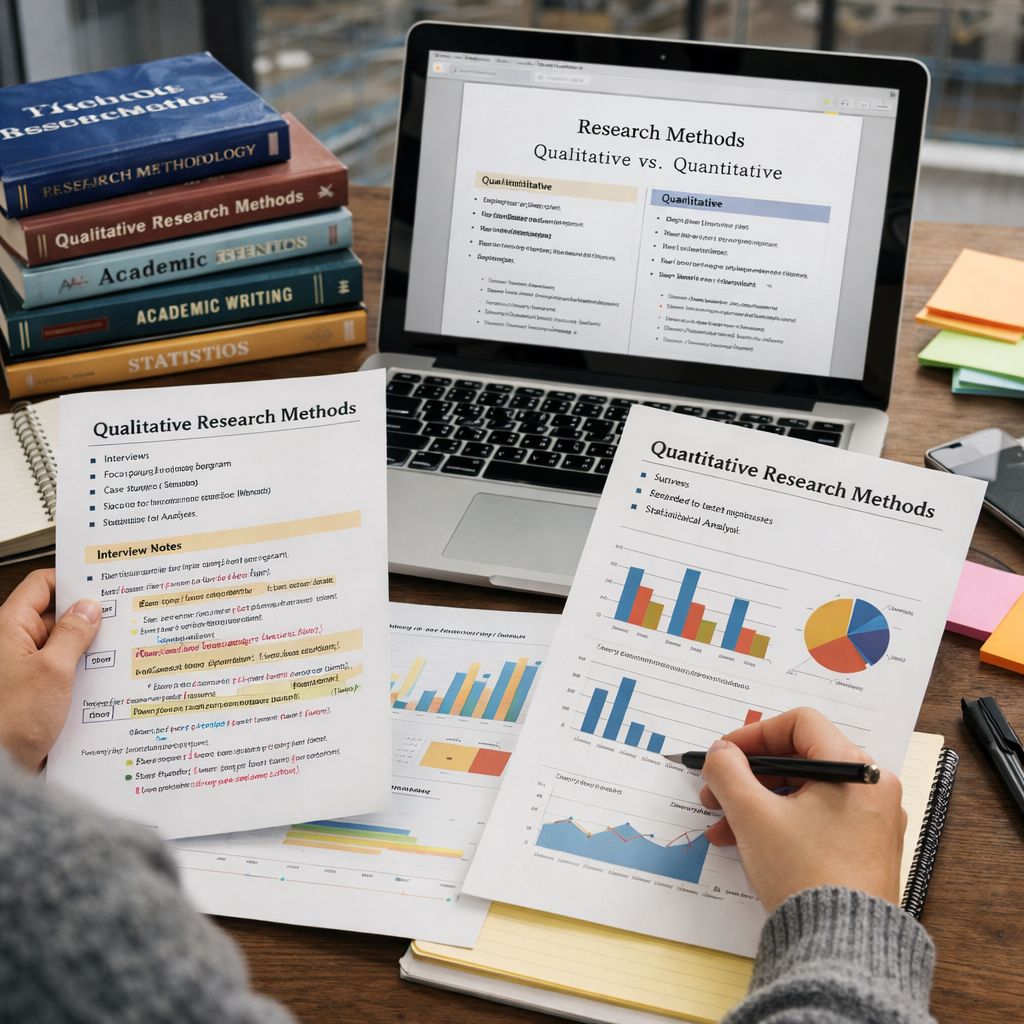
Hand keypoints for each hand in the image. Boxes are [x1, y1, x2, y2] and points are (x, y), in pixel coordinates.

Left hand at [0, 569, 100, 771]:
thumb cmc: (8, 721)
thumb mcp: (51, 670)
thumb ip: (72, 634)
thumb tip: (89, 608)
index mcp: (9, 629)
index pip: (41, 585)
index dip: (71, 578)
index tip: (102, 580)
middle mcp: (15, 646)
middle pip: (56, 614)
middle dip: (89, 615)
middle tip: (121, 615)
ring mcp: (27, 670)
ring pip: (64, 645)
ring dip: (90, 647)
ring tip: (119, 648)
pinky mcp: (38, 693)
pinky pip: (65, 671)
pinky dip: (85, 671)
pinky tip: (106, 677)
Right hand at [699, 706, 905, 912]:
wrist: (842, 946)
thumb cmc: (805, 873)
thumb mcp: (753, 815)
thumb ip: (728, 772)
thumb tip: (720, 753)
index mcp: (855, 768)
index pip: (800, 723)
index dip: (754, 734)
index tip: (724, 755)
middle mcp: (872, 788)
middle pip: (799, 759)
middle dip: (748, 776)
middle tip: (715, 793)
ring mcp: (872, 821)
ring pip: (804, 793)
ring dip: (757, 803)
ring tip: (722, 828)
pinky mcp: (865, 849)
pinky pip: (817, 819)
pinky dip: (781, 823)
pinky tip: (748, 843)